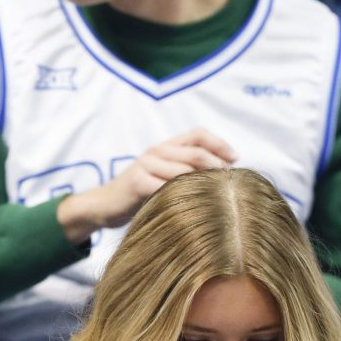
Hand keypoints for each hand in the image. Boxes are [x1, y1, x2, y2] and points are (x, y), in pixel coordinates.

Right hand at [56, 129, 236, 243]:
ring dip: (204, 183)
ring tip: (218, 196)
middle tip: (231, 183)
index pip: (198, 134)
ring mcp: (146, 165)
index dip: (220, 143)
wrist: (104, 205)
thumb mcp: (162, 177)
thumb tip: (222, 176)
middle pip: (196, 152)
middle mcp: (157, 151)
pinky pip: (167, 187)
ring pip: (185, 170)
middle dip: (218, 167)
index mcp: (165, 146)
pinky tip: (193, 207)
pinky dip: (183, 195)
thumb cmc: (138, 195)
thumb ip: (184, 172)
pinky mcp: (138, 182)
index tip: (236, 159)